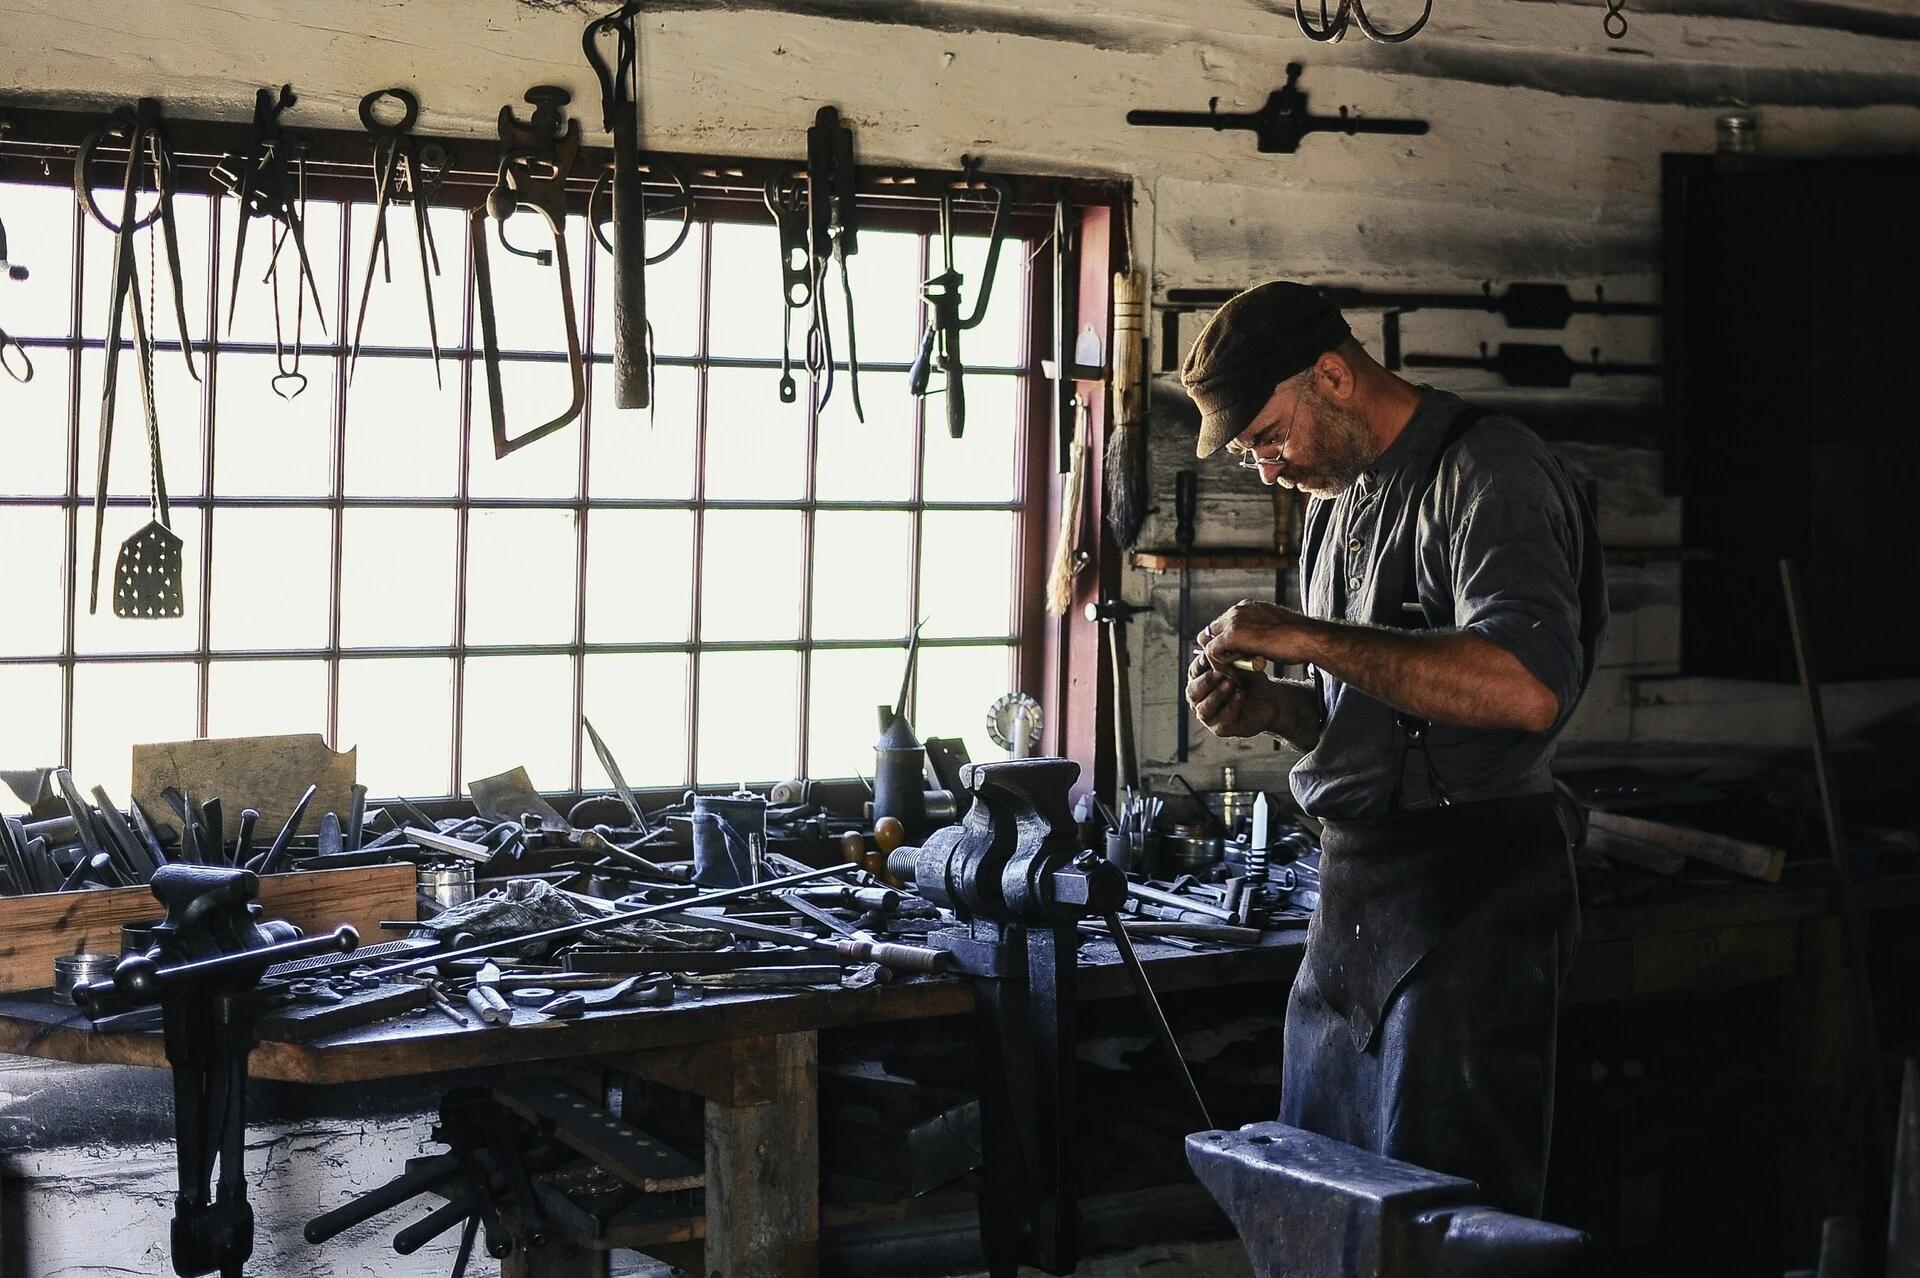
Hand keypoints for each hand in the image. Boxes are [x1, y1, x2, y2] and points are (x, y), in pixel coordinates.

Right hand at [1185, 648, 1282, 739]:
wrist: (1270, 701)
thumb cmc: (1251, 681)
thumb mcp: (1241, 665)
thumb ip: (1227, 657)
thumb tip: (1214, 641)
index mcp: (1199, 681)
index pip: (1194, 671)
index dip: (1201, 664)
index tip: (1210, 656)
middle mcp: (1199, 700)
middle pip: (1193, 691)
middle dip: (1207, 681)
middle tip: (1220, 672)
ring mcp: (1208, 716)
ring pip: (1204, 708)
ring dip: (1217, 694)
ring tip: (1231, 683)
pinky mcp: (1221, 728)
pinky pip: (1223, 718)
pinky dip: (1231, 705)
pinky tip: (1240, 695)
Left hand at [1201, 600, 1319, 669]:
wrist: (1308, 637)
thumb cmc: (1298, 639)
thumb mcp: (1272, 632)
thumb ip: (1256, 636)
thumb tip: (1247, 652)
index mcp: (1247, 607)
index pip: (1221, 625)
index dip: (1223, 644)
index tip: (1234, 661)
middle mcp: (1237, 610)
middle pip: (1209, 631)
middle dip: (1216, 650)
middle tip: (1230, 668)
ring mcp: (1233, 621)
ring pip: (1207, 641)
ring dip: (1217, 659)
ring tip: (1234, 673)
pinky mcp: (1232, 634)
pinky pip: (1212, 651)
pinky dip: (1219, 665)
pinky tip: (1234, 674)